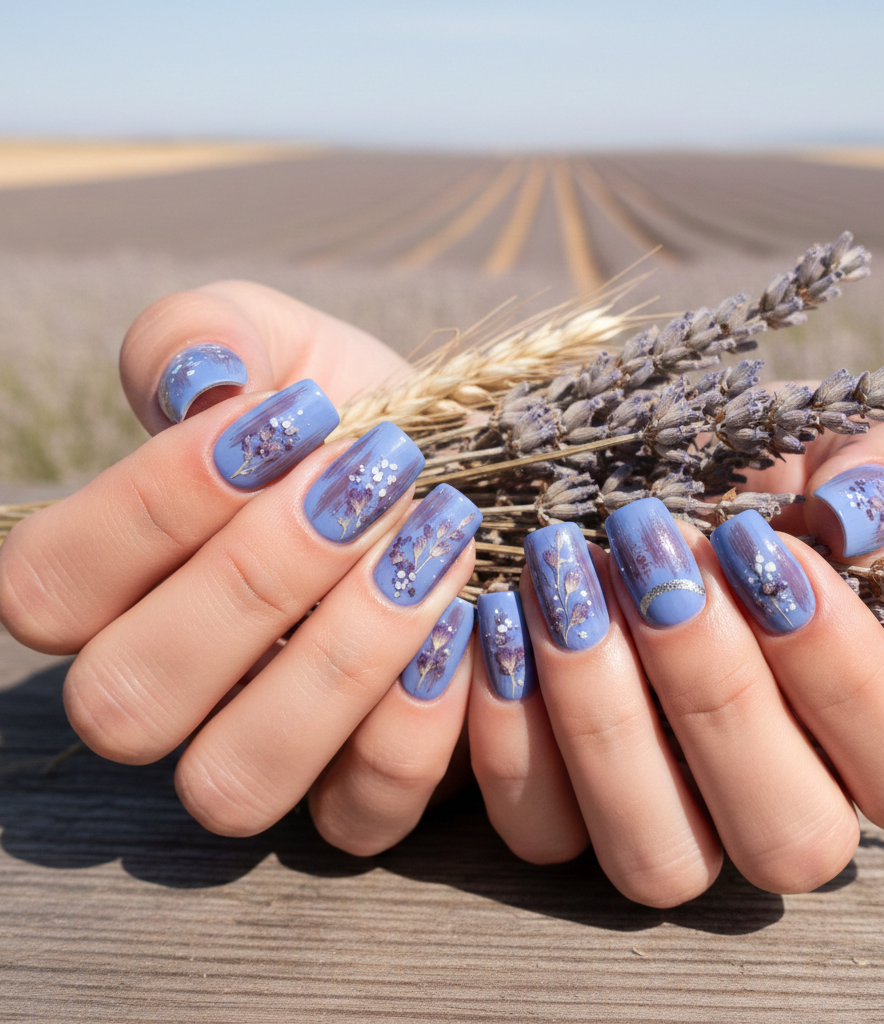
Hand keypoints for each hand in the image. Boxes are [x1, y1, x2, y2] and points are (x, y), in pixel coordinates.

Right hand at [0, 282, 479, 853]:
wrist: (469, 481)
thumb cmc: (360, 419)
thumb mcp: (289, 348)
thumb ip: (208, 336)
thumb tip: (197, 379)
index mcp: (117, 586)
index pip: (50, 586)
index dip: (155, 504)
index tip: (286, 420)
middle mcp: (172, 691)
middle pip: (128, 700)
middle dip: (257, 579)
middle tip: (368, 483)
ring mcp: (262, 755)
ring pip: (233, 782)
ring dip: (340, 657)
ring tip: (433, 545)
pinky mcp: (358, 795)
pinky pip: (359, 814)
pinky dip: (419, 720)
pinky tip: (469, 619)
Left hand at [468, 404, 883, 905]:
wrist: (635, 486)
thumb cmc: (757, 478)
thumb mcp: (839, 447)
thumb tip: (864, 517)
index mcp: (880, 734)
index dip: (849, 676)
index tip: (768, 553)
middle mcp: (780, 806)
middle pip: (787, 837)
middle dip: (716, 689)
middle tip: (657, 560)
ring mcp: (671, 826)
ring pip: (659, 857)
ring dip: (606, 718)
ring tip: (566, 581)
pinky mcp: (565, 817)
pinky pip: (540, 828)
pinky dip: (510, 727)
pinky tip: (501, 614)